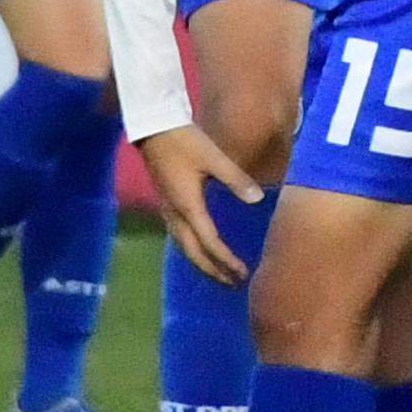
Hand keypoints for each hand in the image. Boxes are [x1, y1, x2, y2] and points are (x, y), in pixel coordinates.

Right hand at [134, 122, 262, 283]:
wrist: (153, 128)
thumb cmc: (184, 141)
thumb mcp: (213, 158)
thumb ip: (236, 179)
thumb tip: (257, 199)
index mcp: (188, 206)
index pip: (210, 243)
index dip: (226, 261)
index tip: (243, 274)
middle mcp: (175, 215)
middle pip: (194, 253)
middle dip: (214, 271)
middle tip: (234, 284)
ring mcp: (167, 211)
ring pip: (184, 247)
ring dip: (202, 263)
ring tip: (219, 274)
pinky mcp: (166, 204)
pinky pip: (179, 237)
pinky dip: (193, 250)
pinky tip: (201, 249)